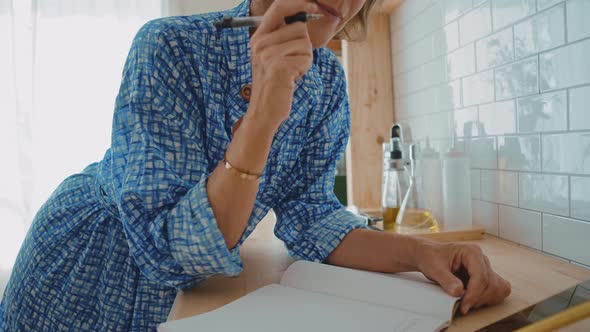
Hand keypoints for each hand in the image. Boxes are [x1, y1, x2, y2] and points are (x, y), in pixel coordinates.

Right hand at [247, 0, 317, 128]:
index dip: (299, 3)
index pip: (279, 8)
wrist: (264, 111)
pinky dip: (304, 69)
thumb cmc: (275, 84)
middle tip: (291, 63)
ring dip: (304, 59)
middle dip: (303, 46)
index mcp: (258, 37)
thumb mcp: (273, 56)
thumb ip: (284, 36)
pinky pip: (306, 58)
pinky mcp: (280, 66)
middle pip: (299, 28)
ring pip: (305, 44)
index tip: (314, 6)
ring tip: (290, 72)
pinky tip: (292, 79)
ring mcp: (268, 55)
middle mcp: (260, 43)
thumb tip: (306, 15)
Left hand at [415, 242, 510, 314]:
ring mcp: (485, 267)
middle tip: (463, 306)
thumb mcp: (434, 268)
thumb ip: (446, 280)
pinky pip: (498, 289)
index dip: (474, 294)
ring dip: (484, 299)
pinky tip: (474, 300)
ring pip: (497, 288)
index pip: (481, 276)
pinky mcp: (485, 276)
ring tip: (467, 302)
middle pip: (491, 284)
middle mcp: (481, 258)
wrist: (428, 255)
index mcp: (471, 252)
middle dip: (478, 298)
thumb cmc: (431, 257)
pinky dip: (489, 297)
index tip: (464, 306)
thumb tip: (458, 291)